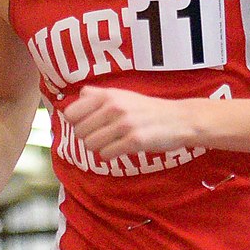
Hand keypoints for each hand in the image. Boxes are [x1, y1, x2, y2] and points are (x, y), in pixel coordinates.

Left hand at [63, 85, 191, 157]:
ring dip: (99, 148)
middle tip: (105, 136)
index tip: (89, 126)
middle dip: (89, 138)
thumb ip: (99, 94)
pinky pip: (106, 154)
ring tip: (113, 142)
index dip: (77, 123)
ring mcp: (124, 124)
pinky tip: (121, 149)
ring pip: (90, 145)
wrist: (179, 119)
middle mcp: (114, 107)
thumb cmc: (148, 109)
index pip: (70, 113)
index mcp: (108, 95)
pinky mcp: (134, 141)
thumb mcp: (123, 95)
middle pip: (79, 132)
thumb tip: (78, 96)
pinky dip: (110, 155)